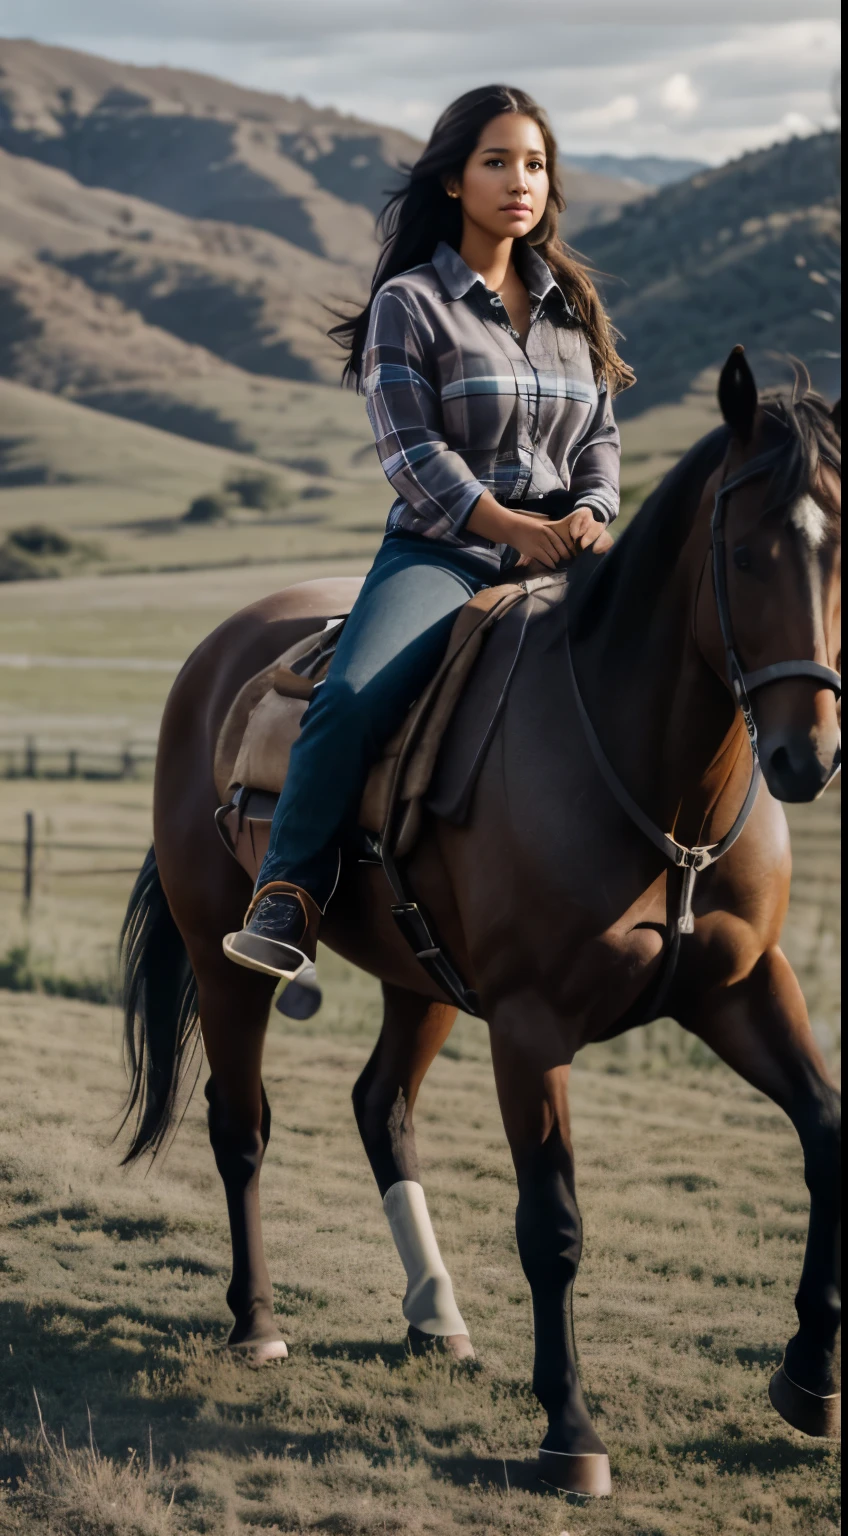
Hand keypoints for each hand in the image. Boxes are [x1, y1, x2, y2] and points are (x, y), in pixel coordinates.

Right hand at [467, 492, 612, 569]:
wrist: (510, 528)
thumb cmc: (525, 526)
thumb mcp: (540, 525)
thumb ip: (549, 532)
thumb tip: (562, 540)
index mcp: (548, 529)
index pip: (562, 542)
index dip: (569, 550)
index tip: (573, 554)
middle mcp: (545, 536)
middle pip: (560, 550)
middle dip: (565, 557)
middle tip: (570, 562)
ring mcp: (539, 544)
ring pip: (554, 556)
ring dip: (558, 562)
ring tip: (561, 565)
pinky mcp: (533, 552)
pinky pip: (546, 560)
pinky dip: (551, 564)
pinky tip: (553, 566)